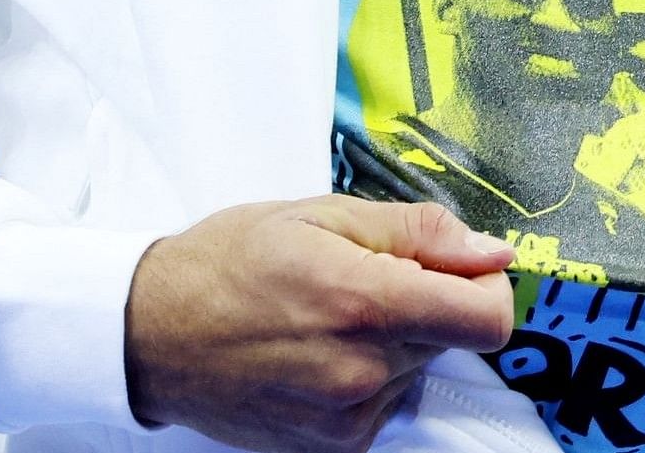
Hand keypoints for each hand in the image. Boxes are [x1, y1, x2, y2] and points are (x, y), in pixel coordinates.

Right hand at [123, 196, 515, 452]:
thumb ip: (419, 232)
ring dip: (392, 339)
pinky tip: (317, 351)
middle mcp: (362, 368)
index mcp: (364, 300)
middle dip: (425, 302)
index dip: (486, 287)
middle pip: (450, 336)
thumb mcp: (322, 214)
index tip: (459, 269)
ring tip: (327, 315)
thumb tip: (492, 252)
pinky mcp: (334, 444)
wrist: (153, 333)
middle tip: (362, 278)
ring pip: (417, 368)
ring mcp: (347, 415)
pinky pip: (386, 401)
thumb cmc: (228, 263)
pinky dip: (368, 374)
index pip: (488, 318)